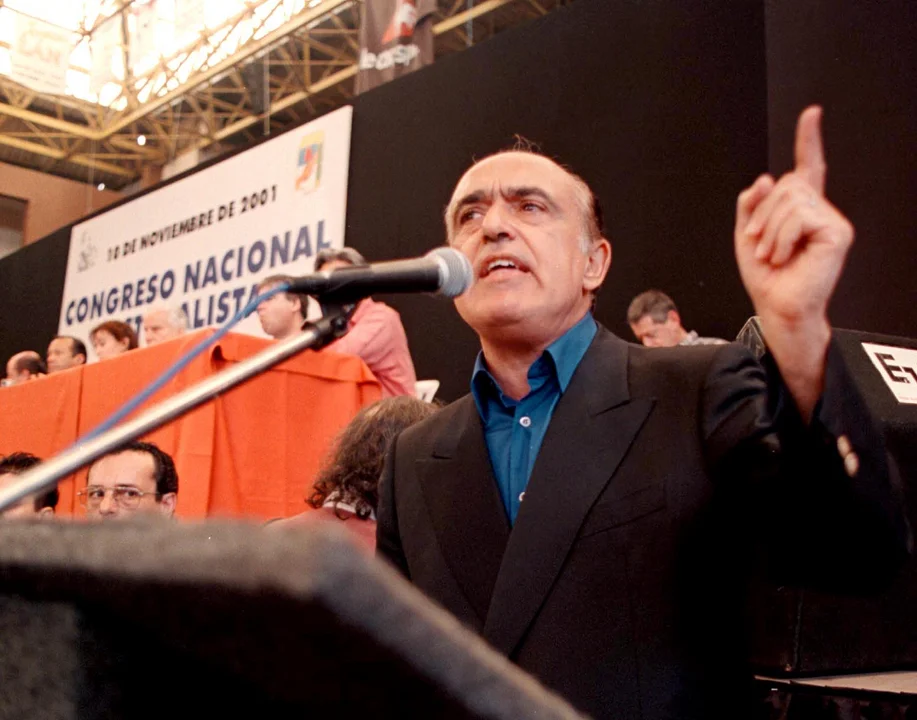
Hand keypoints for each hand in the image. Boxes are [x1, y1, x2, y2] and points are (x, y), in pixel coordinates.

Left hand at [734, 106, 853, 420]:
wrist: (777, 308)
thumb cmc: (765, 277)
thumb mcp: (747, 235)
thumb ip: (751, 204)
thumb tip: (765, 177)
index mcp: (799, 210)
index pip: (807, 168)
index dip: (809, 140)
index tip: (811, 113)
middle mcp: (819, 210)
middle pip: (784, 184)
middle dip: (762, 215)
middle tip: (760, 246)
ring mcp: (831, 220)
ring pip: (789, 199)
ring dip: (769, 231)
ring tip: (772, 255)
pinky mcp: (838, 232)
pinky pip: (800, 216)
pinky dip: (782, 238)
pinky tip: (785, 257)